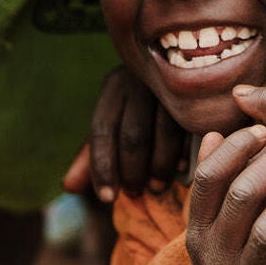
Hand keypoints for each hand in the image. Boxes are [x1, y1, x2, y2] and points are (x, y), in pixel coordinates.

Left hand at [70, 67, 187, 201]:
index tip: (107, 198)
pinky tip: (182, 170)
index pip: (101, 131)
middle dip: (132, 171)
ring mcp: (171, 84)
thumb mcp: (114, 122)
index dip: (102, 167)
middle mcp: (140, 81)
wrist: (183, 66)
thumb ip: (92, 154)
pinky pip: (190, 128)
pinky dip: (184, 153)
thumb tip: (68, 186)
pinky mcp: (197, 92)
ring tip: (156, 188)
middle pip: (133, 135)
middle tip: (134, 194)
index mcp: (114, 87)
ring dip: (159, 167)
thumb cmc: (140, 105)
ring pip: (164, 133)